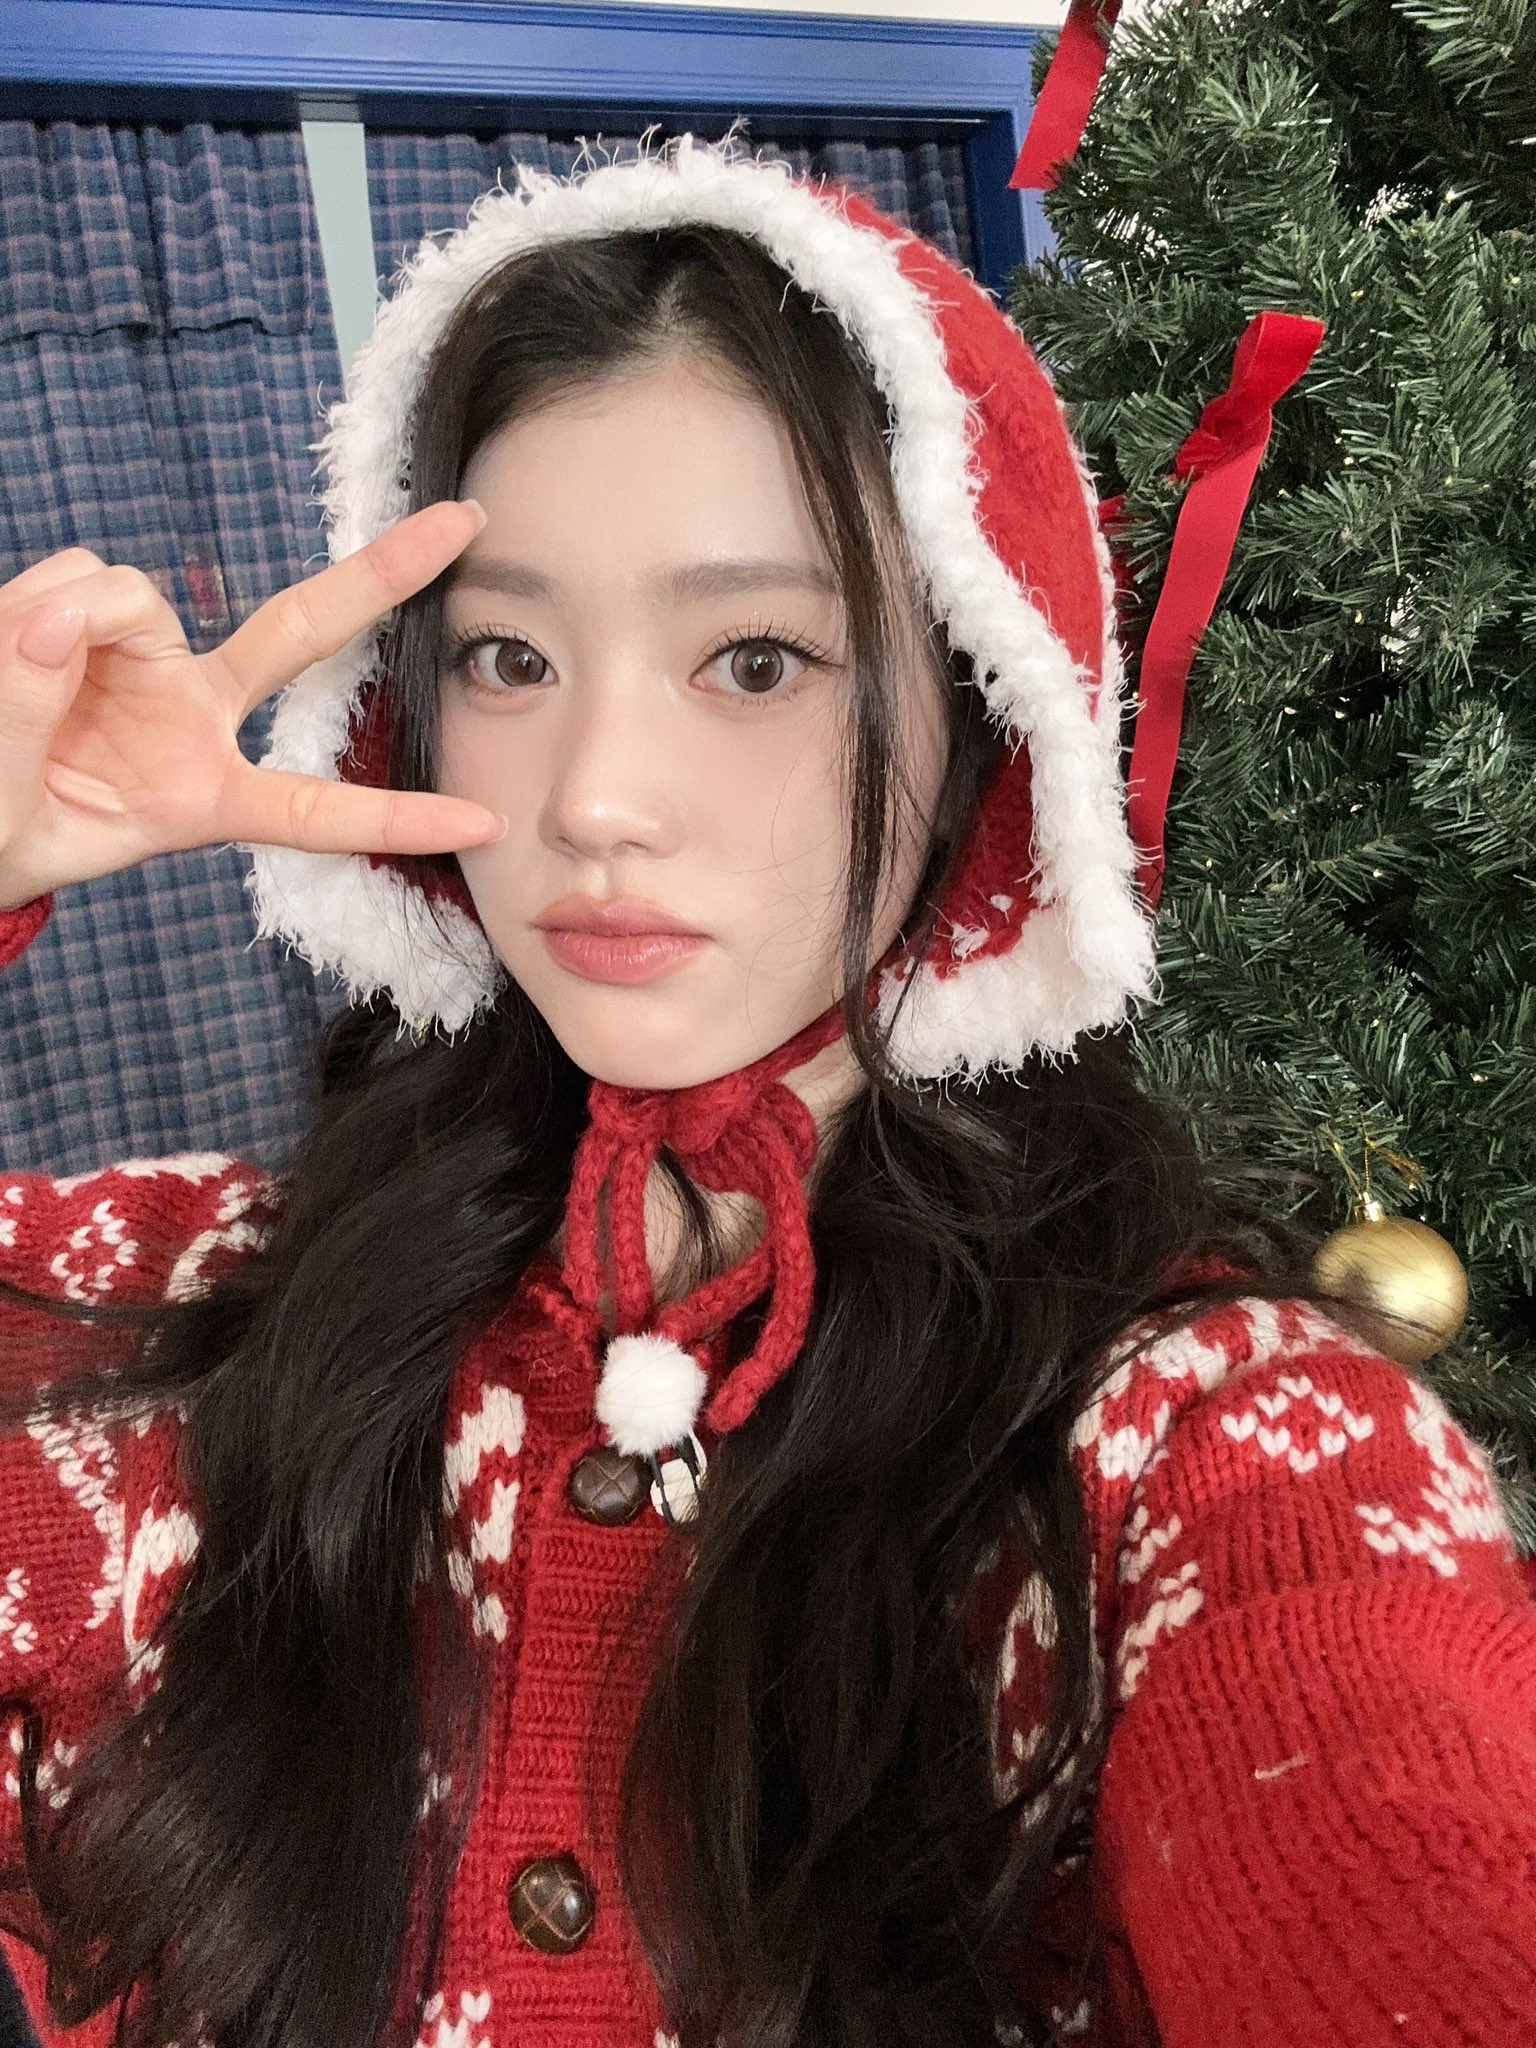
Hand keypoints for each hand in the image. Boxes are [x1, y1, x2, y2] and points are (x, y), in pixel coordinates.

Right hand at [0, 500, 505, 913]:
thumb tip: (57, 621)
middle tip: (469, 523)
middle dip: (384, 575)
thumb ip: (29, 724)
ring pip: (136, 593)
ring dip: (69, 622)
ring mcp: (147, 663)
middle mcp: (192, 718)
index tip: (484, 822)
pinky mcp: (89, 619)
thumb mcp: (12, 819)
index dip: (396, 817)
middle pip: (303, 634)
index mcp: (200, 799)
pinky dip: (35, 608)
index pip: (314, 810)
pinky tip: (6, 645)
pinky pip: (76, 583)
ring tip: (10, 682)